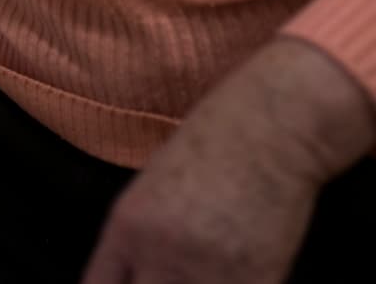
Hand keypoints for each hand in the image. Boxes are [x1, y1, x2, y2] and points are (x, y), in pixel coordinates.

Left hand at [82, 38, 375, 283]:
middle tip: (165, 278)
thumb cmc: (211, 143)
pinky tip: (235, 274)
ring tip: (202, 273)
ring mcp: (206, 269)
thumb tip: (138, 273)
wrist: (270, 128)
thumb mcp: (153, 186)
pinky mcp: (255, 278)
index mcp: (127, 225)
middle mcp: (158, 252)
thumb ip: (140, 236)